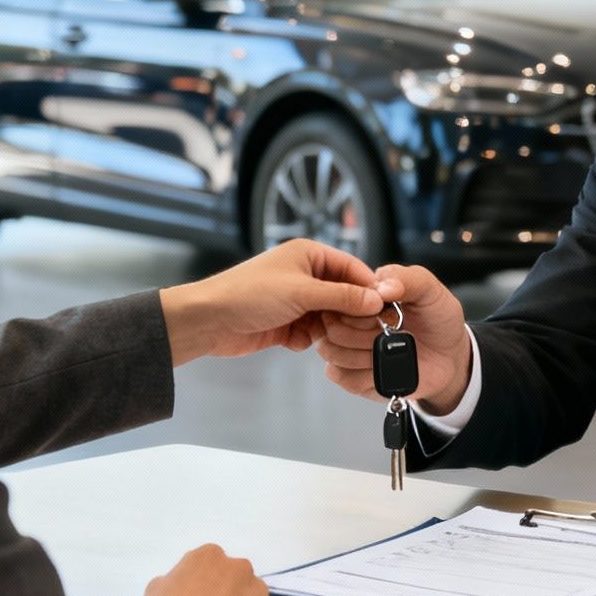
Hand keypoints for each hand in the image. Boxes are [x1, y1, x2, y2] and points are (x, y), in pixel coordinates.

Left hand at [160, 239, 390, 365]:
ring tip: (317, 334)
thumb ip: (343, 296)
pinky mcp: (286, 323)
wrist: (210, 320)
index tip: (386, 308)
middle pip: (344, 295)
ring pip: (329, 318)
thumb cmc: (251, 294)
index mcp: (309, 255)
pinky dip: (307, 340)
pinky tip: (293, 340)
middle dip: (347, 313)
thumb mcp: (303, 292)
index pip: (352, 268)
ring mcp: (296, 300)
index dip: (369, 288)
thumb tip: (377, 300)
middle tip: (355, 328)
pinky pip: (311, 334)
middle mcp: (305, 275)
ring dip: (326, 329)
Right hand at [314, 264, 471, 415]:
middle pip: (328, 327)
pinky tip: (384, 367)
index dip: (357, 308)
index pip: (335, 297)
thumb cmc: (437, 320)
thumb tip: (383, 287)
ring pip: (330, 352)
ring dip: (363, 354)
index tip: (381, 311)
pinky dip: (364, 374)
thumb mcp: (430, 290)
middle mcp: (349, 322)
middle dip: (362, 332)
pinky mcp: (354, 376)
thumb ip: (408, 278)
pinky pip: (342, 377)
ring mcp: (349, 350)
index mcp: (361, 297)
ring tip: (389, 350)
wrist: (450, 356)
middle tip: (389, 332)